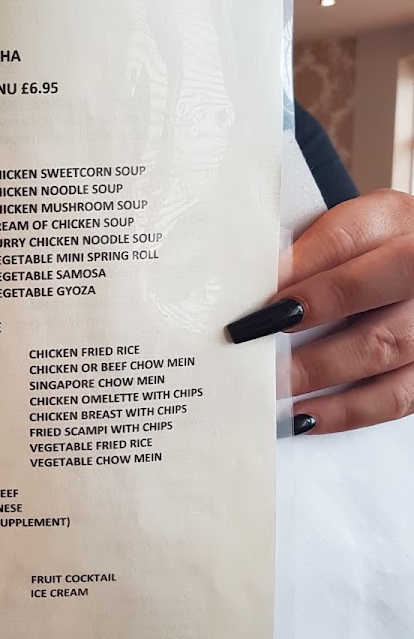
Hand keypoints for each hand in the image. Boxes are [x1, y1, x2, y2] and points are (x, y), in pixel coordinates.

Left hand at [228, 189, 413, 434]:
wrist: (407, 283)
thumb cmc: (358, 263)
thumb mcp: (341, 238)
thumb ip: (303, 255)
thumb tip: (242, 290)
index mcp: (391, 220)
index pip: (345, 237)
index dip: (299, 266)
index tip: (257, 291)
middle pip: (376, 284)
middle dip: (315, 310)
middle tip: (255, 336)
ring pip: (386, 346)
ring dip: (319, 370)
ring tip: (268, 386)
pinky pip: (399, 396)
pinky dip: (348, 411)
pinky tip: (304, 417)